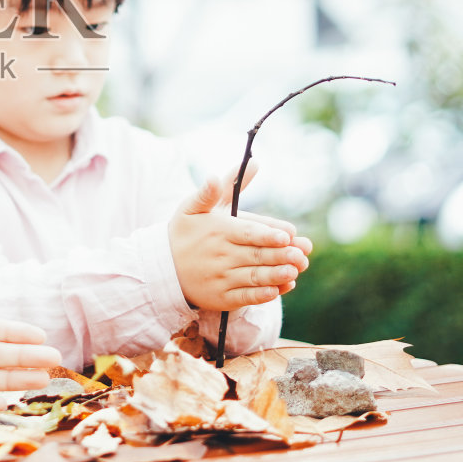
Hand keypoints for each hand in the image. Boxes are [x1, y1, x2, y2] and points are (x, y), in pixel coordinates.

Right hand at [168, 165, 311, 310]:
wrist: (160, 267)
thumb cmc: (183, 232)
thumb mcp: (193, 207)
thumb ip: (218, 189)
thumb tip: (248, 163)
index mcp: (217, 230)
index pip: (248, 232)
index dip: (268, 234)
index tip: (288, 236)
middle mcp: (220, 255)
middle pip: (256, 255)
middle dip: (281, 255)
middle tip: (302, 254)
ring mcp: (220, 278)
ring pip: (254, 277)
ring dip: (276, 275)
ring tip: (294, 271)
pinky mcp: (221, 298)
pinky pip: (244, 297)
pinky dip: (262, 295)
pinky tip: (277, 289)